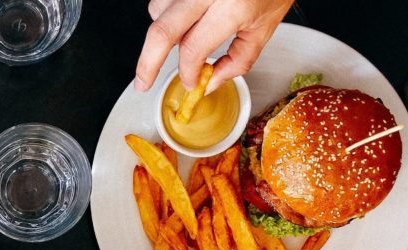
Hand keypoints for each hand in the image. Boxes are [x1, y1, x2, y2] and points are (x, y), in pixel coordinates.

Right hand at [134, 0, 293, 91]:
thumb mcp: (265, 28)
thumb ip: (238, 60)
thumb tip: (210, 81)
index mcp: (232, 6)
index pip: (193, 49)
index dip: (188, 72)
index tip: (190, 81)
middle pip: (162, 32)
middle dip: (147, 64)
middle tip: (143, 83)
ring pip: (157, 10)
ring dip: (160, 33)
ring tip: (178, 41)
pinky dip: (165, 13)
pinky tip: (181, 20)